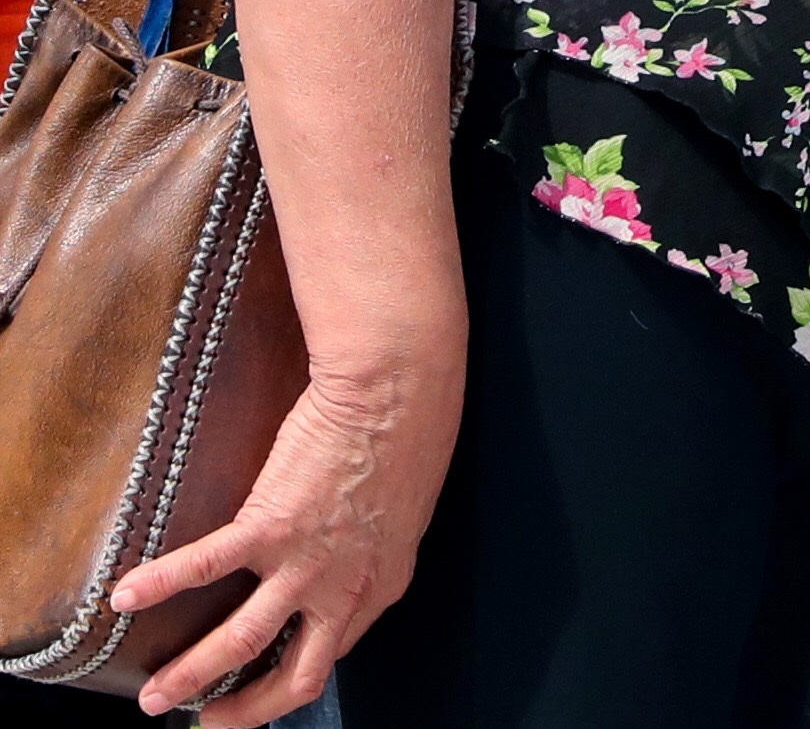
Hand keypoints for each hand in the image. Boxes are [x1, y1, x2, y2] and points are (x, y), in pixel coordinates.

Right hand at [113, 349, 462, 725]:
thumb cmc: (412, 427)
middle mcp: (344, 588)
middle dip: (244, 710)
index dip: (289, 680)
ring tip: (153, 697)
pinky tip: (126, 598)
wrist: (397, 384)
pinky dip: (161, 584)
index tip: (259, 689)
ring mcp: (306, 561)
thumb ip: (371, 540)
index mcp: (379, 586)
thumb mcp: (402, 506)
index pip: (330, 656)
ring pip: (242, 641)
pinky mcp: (270, 524)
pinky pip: (206, 565)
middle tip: (203, 720)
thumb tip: (346, 540)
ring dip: (193, 674)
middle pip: (295, 678)